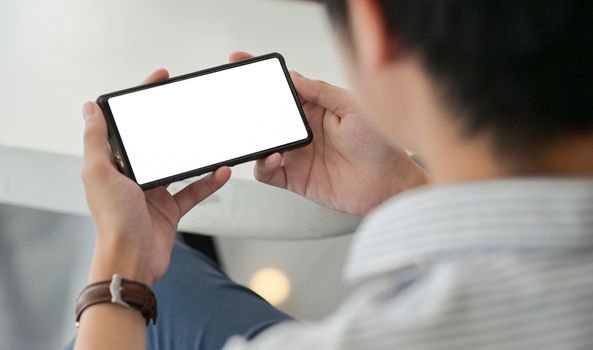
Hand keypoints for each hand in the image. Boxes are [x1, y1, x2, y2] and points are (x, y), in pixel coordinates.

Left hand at [81, 69, 230, 285]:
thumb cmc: (114, 222)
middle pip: (154, 142)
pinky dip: (208, 182)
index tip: (158, 80)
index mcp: (113, 165)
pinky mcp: (170, 208)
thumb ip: (96, 141)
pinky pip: (193, 190)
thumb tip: (89, 109)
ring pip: (178, 166)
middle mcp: (132, 176)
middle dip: (171, 124)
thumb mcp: (100, 174)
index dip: (140, 100)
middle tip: (189, 105)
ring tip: (211, 139)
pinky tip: (221, 172)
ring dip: (195, 154)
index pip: (127, 125)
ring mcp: (153, 193)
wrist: (133, 261)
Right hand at [230, 52, 427, 215]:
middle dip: (248, 106)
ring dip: (255, 138)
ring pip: (262, 143)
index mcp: (316, 108)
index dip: (262, 76)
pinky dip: (263, 164)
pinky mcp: (295, 178)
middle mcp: (303, 130)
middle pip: (265, 115)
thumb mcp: (354, 107)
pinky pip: (267, 171)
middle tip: (241, 102)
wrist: (388, 185)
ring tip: (263, 135)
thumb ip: (322, 92)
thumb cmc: (380, 145)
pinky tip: (275, 157)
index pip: (283, 88)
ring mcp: (297, 154)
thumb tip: (294, 77)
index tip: (240, 62)